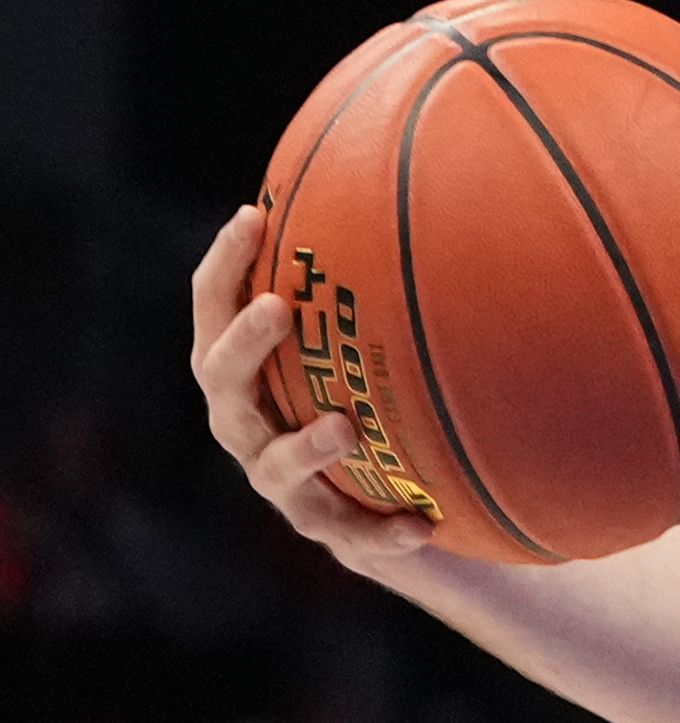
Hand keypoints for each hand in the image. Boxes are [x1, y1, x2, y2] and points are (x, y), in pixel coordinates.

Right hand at [188, 205, 435, 567]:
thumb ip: (363, 287)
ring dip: (306, 446)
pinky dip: (383, 531)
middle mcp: (246, 423)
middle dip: (244, 344)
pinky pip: (351, 536)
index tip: (252, 215)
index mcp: (242, 371)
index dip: (225, 264)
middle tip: (277, 308)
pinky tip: (423, 523)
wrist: (381, 508)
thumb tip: (409, 187)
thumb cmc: (362, 401)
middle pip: (222, 382)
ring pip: (275, 468)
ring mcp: (279, 482)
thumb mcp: (355, 344)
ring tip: (346, 427)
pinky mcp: (324, 531)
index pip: (213, 308)